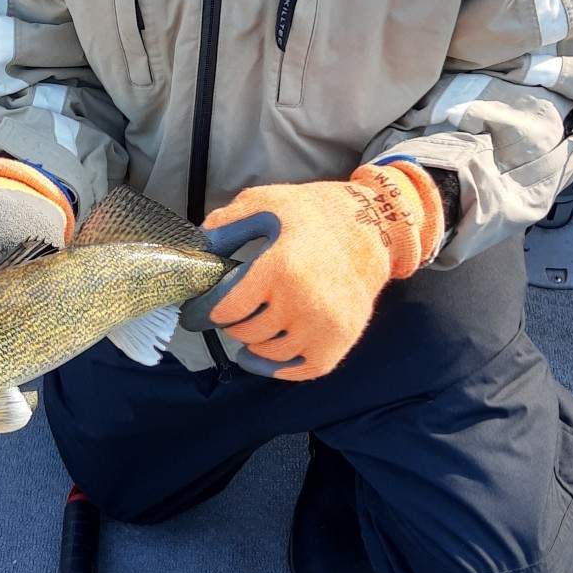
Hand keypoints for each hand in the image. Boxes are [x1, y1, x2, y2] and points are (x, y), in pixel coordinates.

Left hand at [183, 164, 444, 380]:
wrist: (372, 227)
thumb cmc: (313, 213)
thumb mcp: (267, 202)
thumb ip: (227, 223)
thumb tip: (199, 247)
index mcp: (279, 266)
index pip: (226, 309)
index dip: (207, 310)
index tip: (199, 310)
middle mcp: (302, 301)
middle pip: (246, 331)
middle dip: (233, 323)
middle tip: (234, 312)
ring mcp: (324, 325)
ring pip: (270, 353)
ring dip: (254, 343)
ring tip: (251, 327)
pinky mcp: (341, 340)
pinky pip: (301, 370)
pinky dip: (279, 368)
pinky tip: (264, 355)